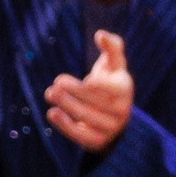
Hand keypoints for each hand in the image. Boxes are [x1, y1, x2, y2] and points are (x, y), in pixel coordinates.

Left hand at [43, 29, 134, 152]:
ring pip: (88, 118)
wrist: (113, 118)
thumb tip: (100, 34)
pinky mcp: (98, 141)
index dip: (100, 86)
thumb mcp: (113, 65)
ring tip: (50, 93)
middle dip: (76, 92)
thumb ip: (111, 47)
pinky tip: (51, 113)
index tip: (87, 79)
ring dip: (68, 106)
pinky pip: (81, 135)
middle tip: (56, 83)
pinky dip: (65, 126)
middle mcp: (122, 110)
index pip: (114, 89)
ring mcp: (110, 128)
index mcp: (125, 89)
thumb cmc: (110, 84)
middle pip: (98, 103)